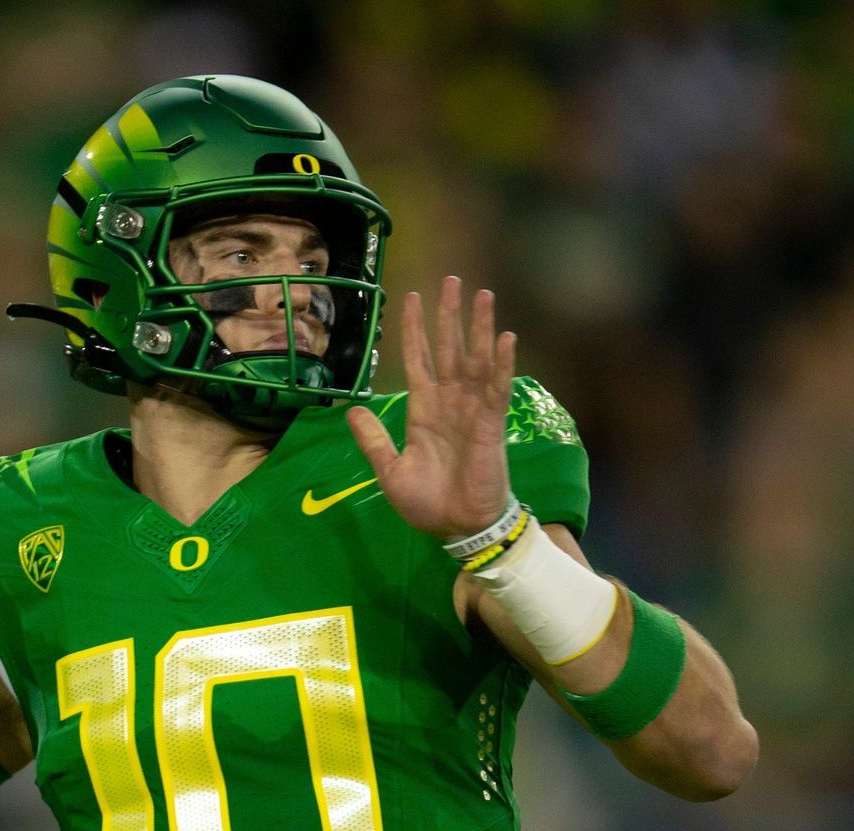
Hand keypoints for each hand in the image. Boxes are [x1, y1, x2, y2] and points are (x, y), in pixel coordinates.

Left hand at [345, 278, 515, 540]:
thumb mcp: (389, 471)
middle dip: (448, 315)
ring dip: (478, 327)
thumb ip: (373, 439)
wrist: (458, 528)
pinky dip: (501, 362)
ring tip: (481, 294)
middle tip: (451, 280)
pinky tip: (504, 336)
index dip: (414, 330)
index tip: (410, 299)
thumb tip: (350, 410)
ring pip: (475, 359)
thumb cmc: (428, 503)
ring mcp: (471, 410)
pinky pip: (497, 386)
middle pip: (448, 349)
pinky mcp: (491, 423)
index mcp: (423, 411)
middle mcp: (448, 403)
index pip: (418, 360)